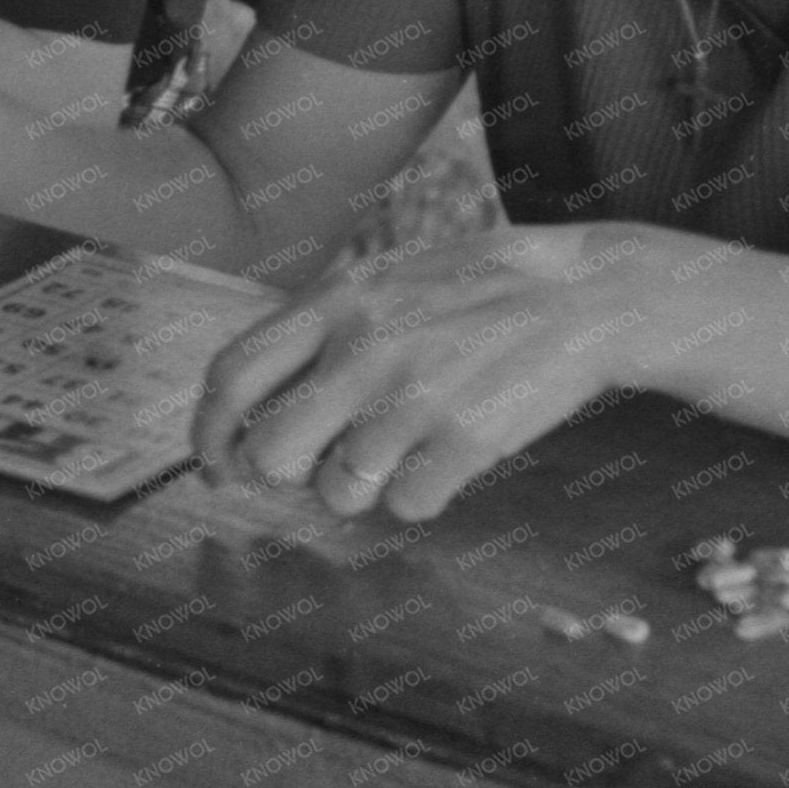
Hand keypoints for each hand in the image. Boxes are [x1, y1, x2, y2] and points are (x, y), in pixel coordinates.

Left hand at [193, 225, 667, 521]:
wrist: (582, 295)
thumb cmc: (472, 292)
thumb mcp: (383, 281)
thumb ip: (319, 333)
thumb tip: (250, 411)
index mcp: (335, 301)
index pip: (232, 374)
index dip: (206, 433)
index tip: (214, 466)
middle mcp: (363, 348)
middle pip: (270, 452)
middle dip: (284, 476)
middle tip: (315, 467)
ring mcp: (415, 396)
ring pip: (338, 491)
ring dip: (360, 488)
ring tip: (399, 450)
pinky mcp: (466, 439)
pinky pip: (407, 506)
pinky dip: (421, 496)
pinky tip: (445, 457)